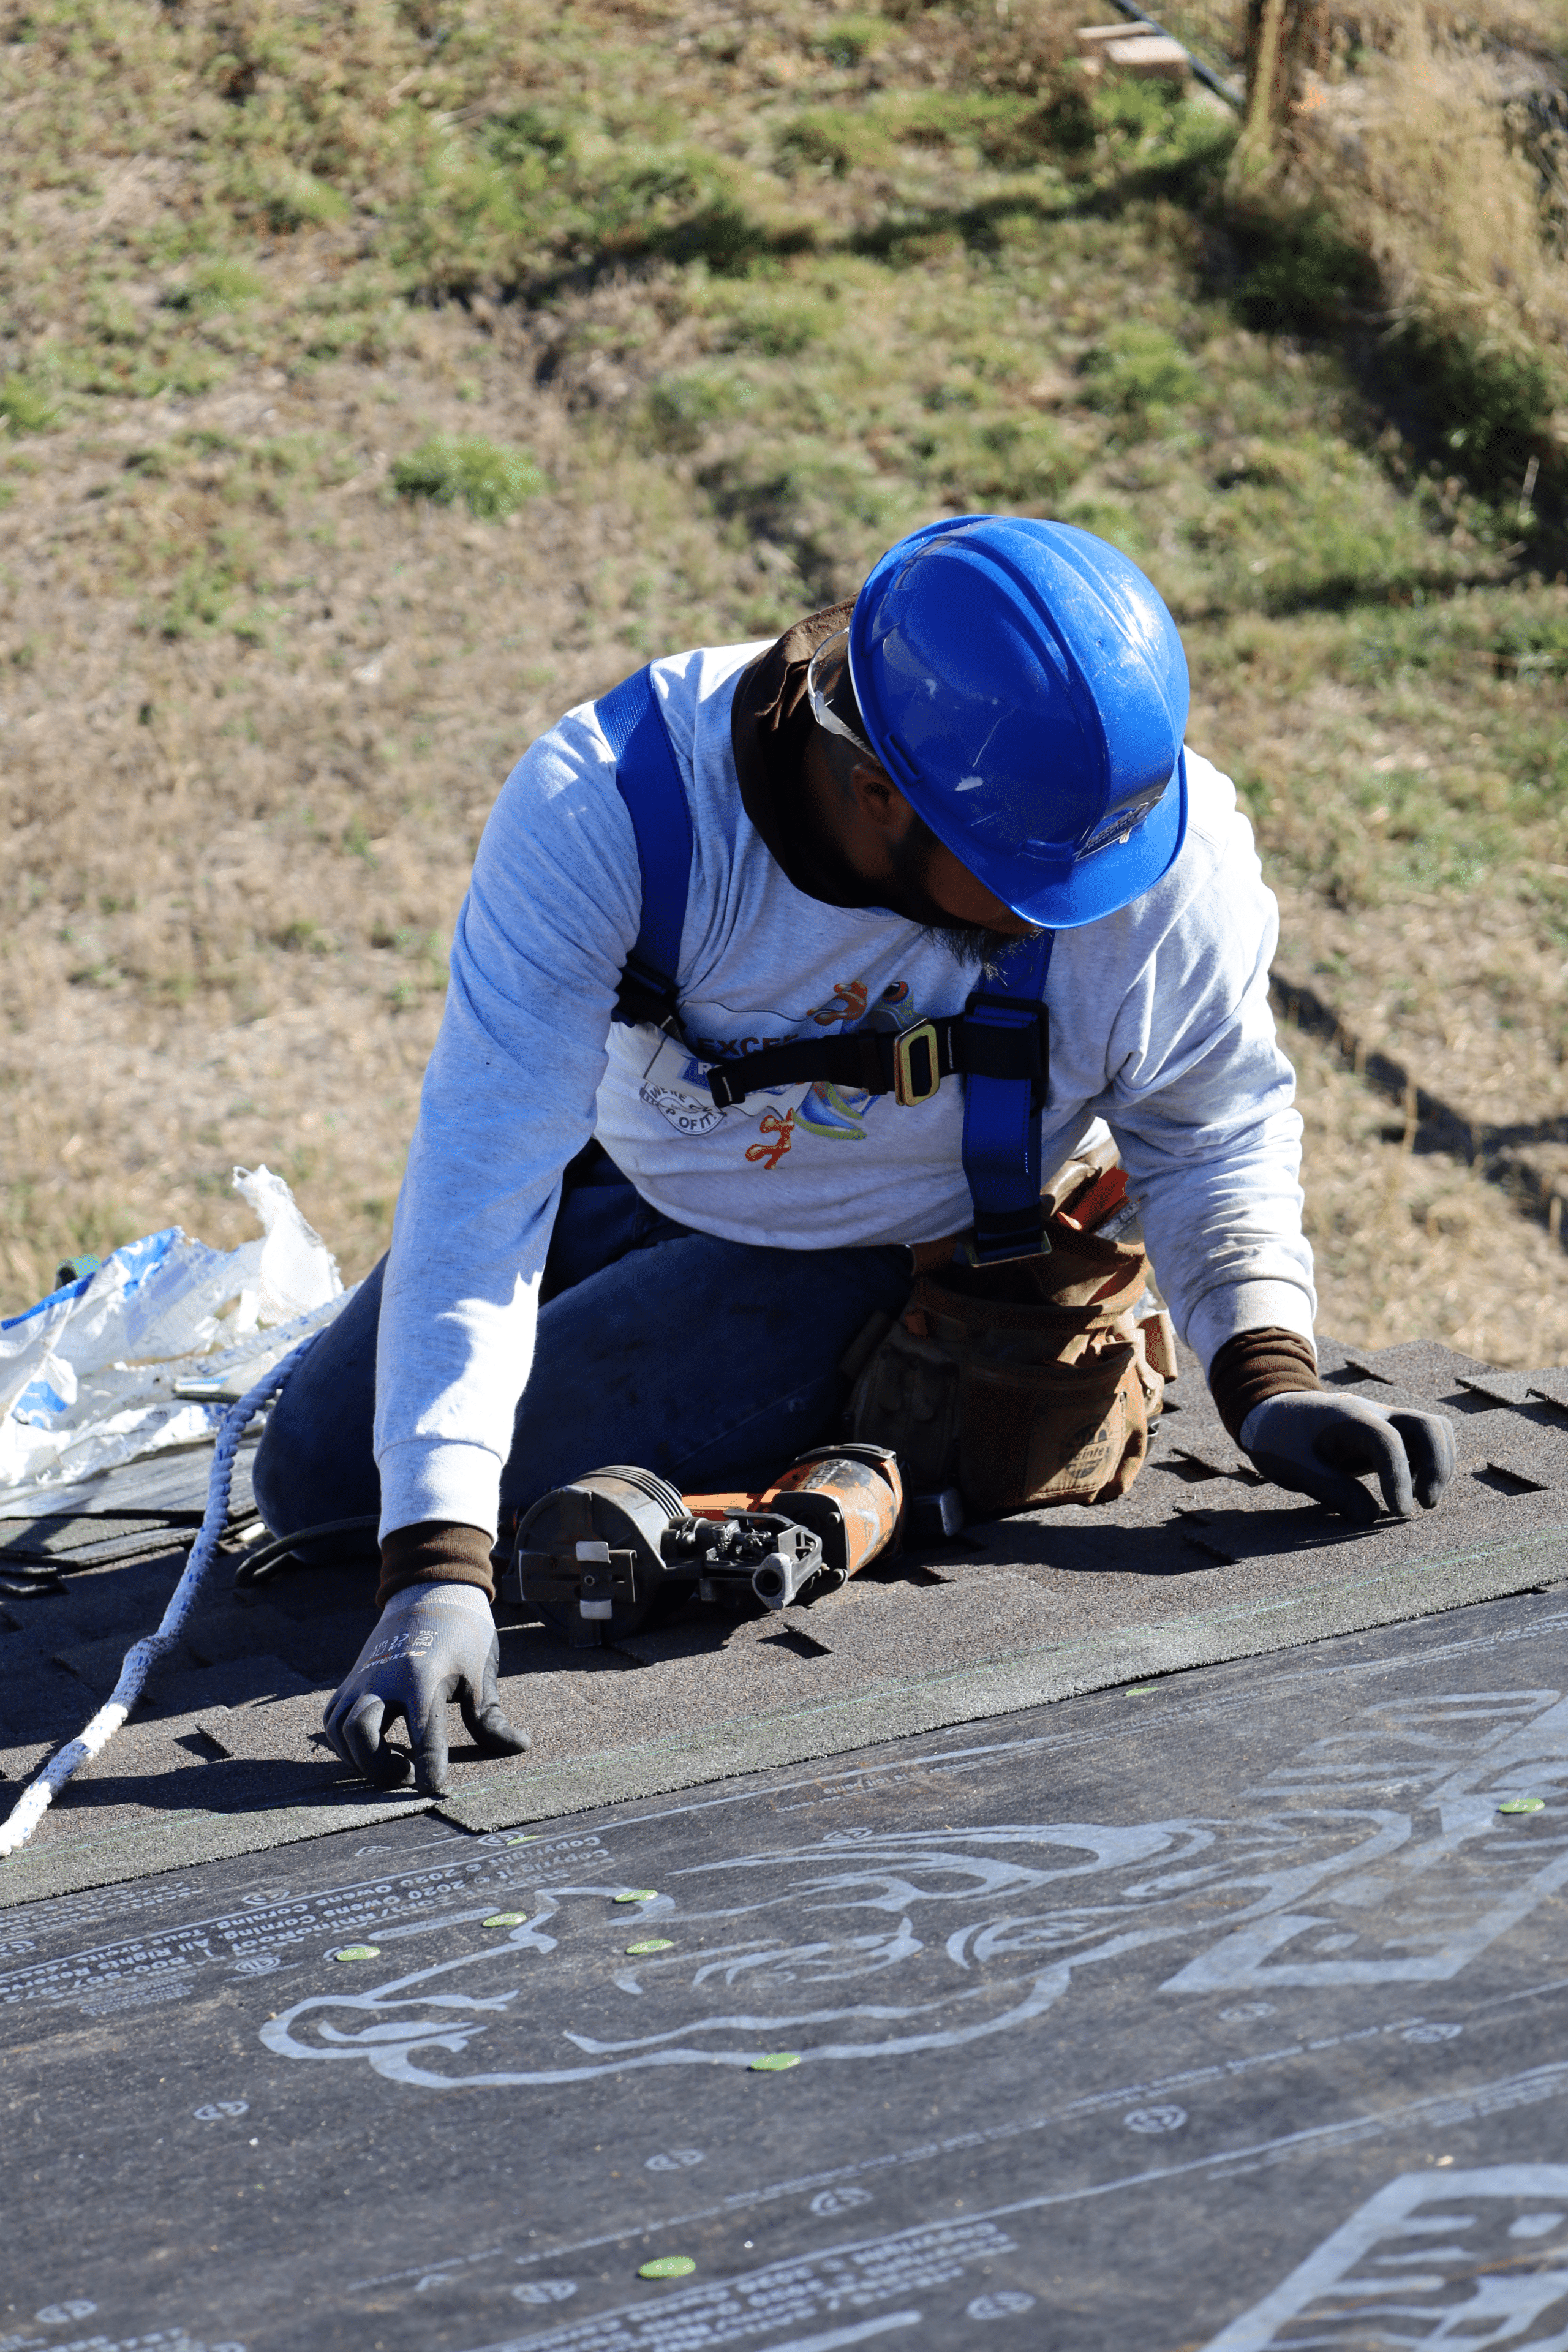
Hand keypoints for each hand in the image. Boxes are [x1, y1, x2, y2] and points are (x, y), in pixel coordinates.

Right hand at [324, 1582, 528, 1796]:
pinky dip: (344, 1742)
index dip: (429, 1767)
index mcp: (426, 1678)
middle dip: (380, 1768)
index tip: (433, 1790)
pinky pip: (332, 1719)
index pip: (424, 1733)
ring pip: (341, 1730)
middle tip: (407, 1774)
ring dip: (360, 1758)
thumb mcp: (481, 1674)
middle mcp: (387, 1679)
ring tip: (393, 1762)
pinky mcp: (351, 1681)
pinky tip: (372, 1749)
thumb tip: (520, 1748)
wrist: (429, 1593)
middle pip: (363, 1734)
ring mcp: (364, 1679)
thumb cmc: (462, 1637)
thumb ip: (492, 1718)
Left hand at [1242, 1390, 1455, 1525]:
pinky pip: (1424, 1441)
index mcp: (1349, 1418)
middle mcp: (1375, 1413)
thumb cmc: (1281, 1440)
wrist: (1275, 1413)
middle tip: (1425, 1505)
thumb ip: (1331, 1489)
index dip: (1398, 1477)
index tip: (1398, 1512)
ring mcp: (1386, 1420)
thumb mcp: (1294, 1466)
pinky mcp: (1390, 1433)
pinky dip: (1429, 1464)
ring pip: (1434, 1430)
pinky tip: (1411, 1490)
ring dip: (1439, 1465)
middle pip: (1429, 1426)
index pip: (1388, 1441)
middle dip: (1437, 1466)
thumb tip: (1370, 1518)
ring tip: (1422, 1500)